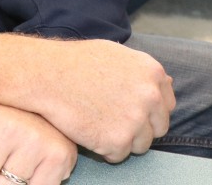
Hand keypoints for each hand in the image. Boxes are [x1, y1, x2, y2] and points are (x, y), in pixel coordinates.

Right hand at [0, 35, 173, 162]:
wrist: (45, 75)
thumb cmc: (73, 63)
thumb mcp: (115, 54)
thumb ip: (141, 72)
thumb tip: (165, 83)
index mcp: (151, 72)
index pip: (166, 105)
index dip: (147, 111)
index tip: (129, 111)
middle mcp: (150, 96)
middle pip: (158, 128)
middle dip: (138, 128)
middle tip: (110, 120)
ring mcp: (136, 119)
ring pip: (140, 145)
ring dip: (121, 140)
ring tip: (96, 123)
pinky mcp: (118, 141)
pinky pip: (118, 155)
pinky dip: (103, 149)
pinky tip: (88, 130)